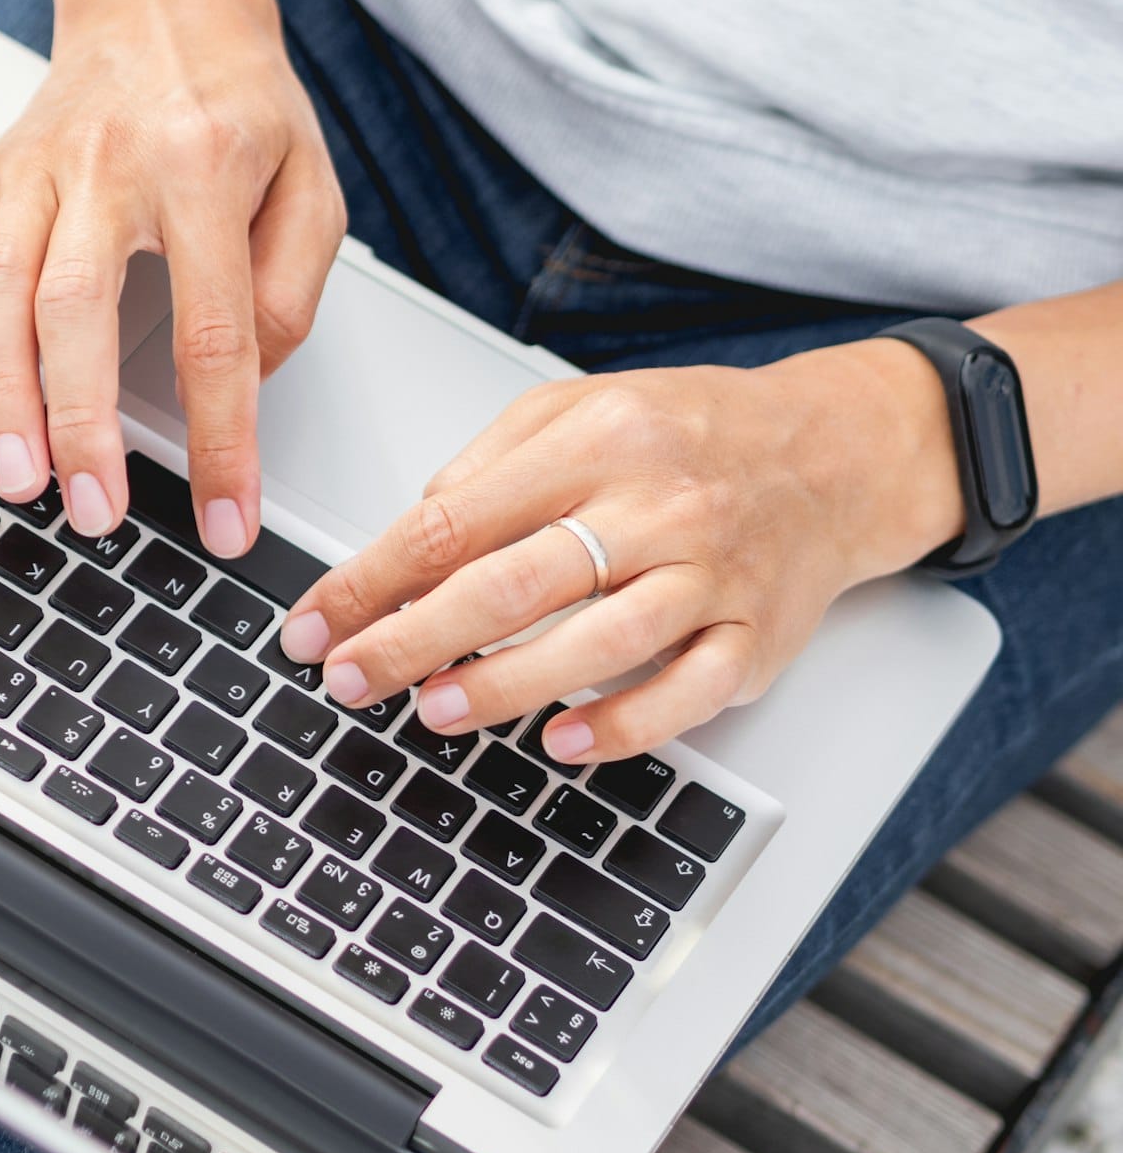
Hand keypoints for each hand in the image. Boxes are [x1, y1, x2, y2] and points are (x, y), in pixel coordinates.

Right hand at [0, 0, 344, 554]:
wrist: (164, 1)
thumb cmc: (238, 102)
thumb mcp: (312, 185)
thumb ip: (291, 289)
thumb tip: (240, 383)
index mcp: (204, 170)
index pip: (216, 330)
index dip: (221, 440)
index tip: (226, 520)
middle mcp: (108, 166)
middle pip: (78, 307)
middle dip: (79, 423)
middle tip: (91, 512)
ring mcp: (33, 166)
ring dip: (0, 389)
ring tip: (18, 476)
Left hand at [277, 339, 966, 763]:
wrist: (837, 451)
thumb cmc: (690, 435)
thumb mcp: (580, 410)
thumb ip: (490, 464)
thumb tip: (409, 537)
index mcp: (594, 442)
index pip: (454, 519)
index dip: (370, 580)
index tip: (315, 623)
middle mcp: (653, 506)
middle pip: (510, 584)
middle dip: (411, 640)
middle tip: (346, 678)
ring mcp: (710, 574)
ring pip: (596, 641)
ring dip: (502, 685)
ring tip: (431, 711)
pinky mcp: (756, 637)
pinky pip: (688, 691)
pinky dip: (623, 724)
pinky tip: (560, 742)